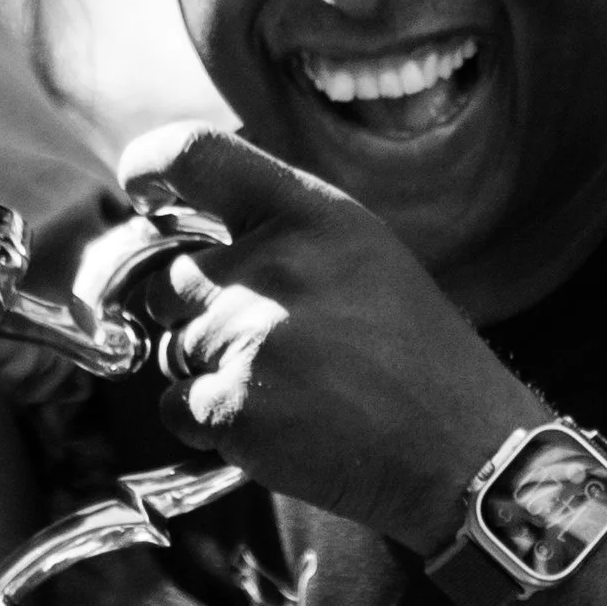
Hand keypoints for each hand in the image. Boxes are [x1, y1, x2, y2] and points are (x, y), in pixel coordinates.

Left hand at [118, 125, 528, 547]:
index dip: (151, 168)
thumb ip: (285, 238)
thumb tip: (197, 242)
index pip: (196, 154)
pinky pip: (178, 407)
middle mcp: (274, 264)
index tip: (143, 192)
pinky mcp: (234, 405)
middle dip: (198, 315)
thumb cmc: (417, 357)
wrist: (463, 451)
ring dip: (212, 372)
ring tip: (292, 389)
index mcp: (312, 214)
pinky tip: (277, 427)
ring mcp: (248, 336)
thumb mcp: (365, 258)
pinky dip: (213, 423)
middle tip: (267, 345)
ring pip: (176, 348)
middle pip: (172, 278)